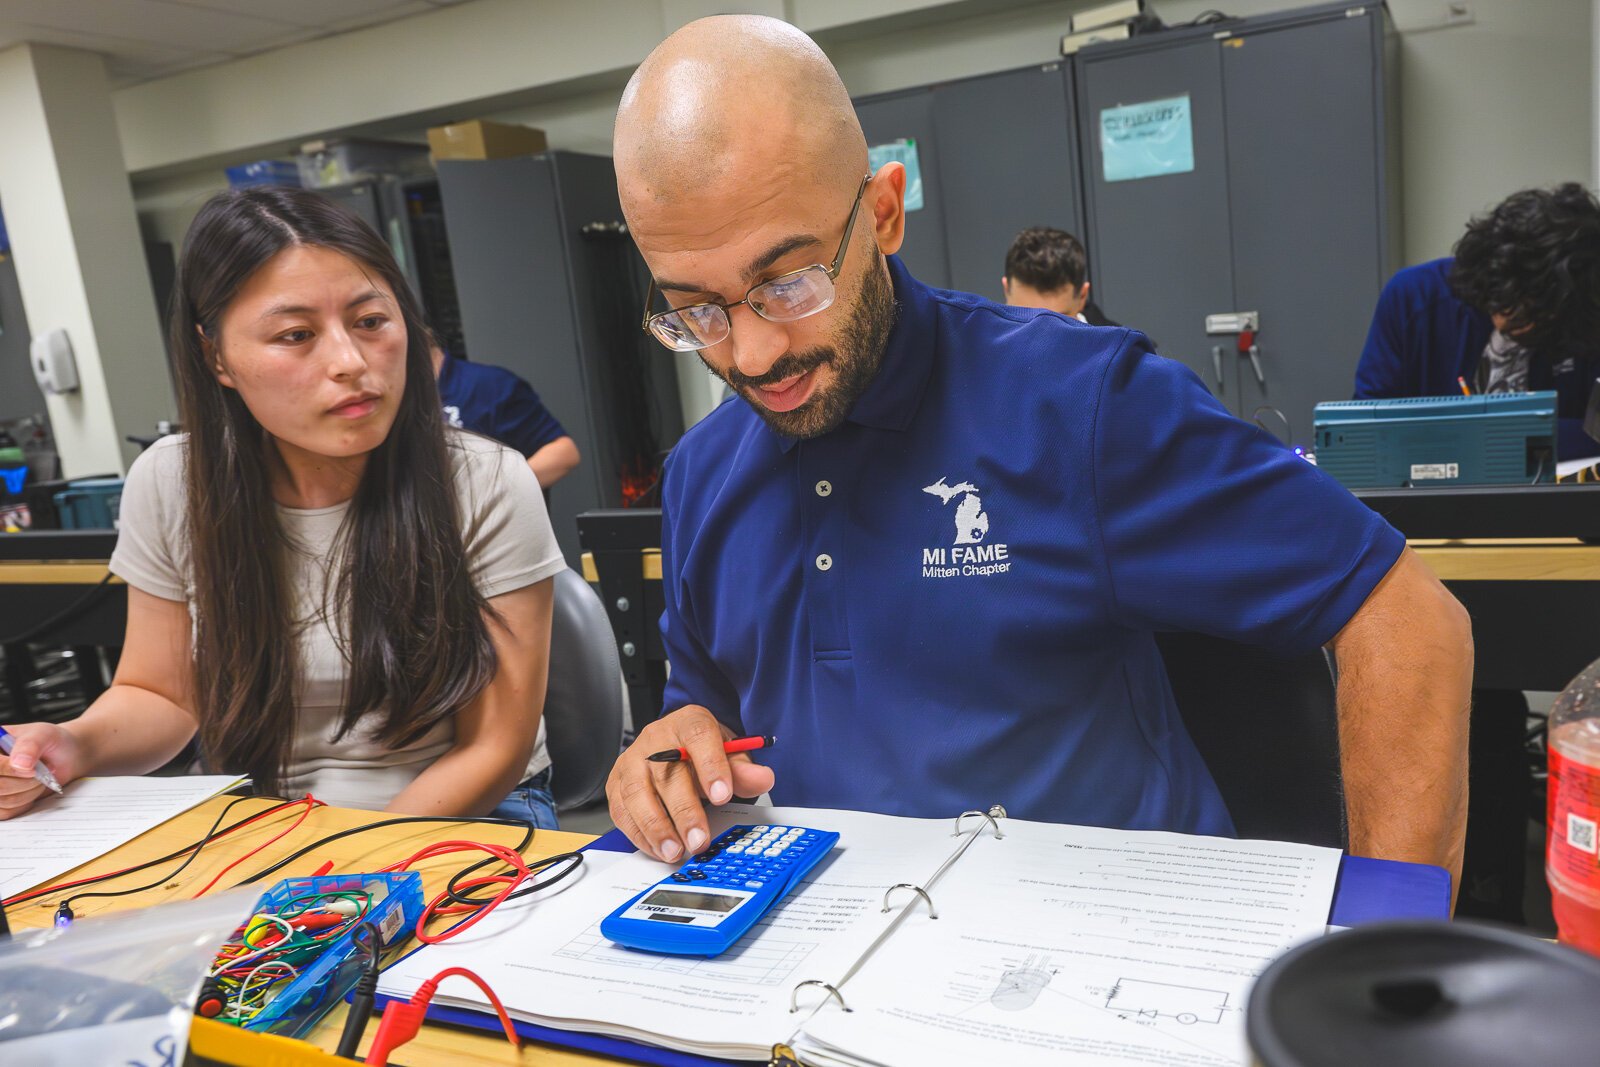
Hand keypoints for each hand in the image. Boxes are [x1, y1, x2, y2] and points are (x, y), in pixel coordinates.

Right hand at [0, 722, 82, 819]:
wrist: (64, 756)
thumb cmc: (51, 741)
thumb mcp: (44, 734)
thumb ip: (30, 745)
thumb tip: (19, 763)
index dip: (9, 770)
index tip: (32, 770)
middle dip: (24, 783)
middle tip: (40, 774)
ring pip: (3, 801)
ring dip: (28, 793)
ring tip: (39, 780)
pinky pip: (5, 812)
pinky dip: (24, 804)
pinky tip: (32, 790)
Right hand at [606, 705, 775, 862]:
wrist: (676, 745)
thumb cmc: (701, 751)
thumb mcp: (729, 753)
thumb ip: (744, 769)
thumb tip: (763, 778)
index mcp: (688, 723)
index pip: (698, 736)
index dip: (710, 766)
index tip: (722, 795)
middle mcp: (655, 739)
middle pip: (666, 772)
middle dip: (684, 811)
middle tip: (699, 840)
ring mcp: (632, 761)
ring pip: (637, 793)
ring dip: (656, 827)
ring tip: (676, 851)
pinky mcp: (616, 783)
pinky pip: (622, 811)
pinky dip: (639, 834)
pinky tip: (658, 848)